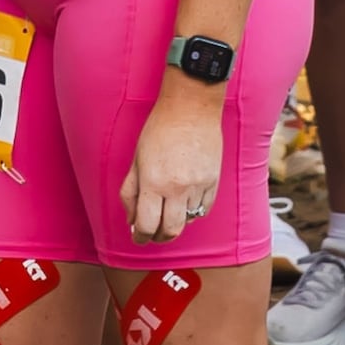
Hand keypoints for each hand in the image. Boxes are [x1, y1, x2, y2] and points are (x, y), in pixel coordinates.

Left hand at [122, 79, 226, 242]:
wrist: (191, 108)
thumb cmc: (160, 128)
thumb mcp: (136, 159)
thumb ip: (131, 191)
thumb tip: (132, 218)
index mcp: (153, 181)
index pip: (146, 224)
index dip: (140, 236)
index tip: (138, 236)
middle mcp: (177, 187)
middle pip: (170, 231)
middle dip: (159, 237)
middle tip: (153, 233)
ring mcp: (198, 186)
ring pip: (188, 221)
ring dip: (176, 221)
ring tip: (168, 211)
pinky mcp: (214, 182)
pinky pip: (204, 209)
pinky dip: (193, 212)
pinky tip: (184, 202)